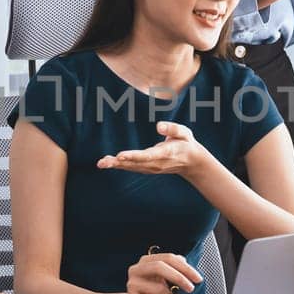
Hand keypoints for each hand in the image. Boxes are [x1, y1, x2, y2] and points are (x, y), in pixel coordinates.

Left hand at [97, 121, 212, 178]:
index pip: (147, 156)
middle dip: (118, 163)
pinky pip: (132, 167)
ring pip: (131, 167)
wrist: (191, 162)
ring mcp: (152, 168)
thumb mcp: (185, 133)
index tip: (120, 156)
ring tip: (101, 163)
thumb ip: (173, 129)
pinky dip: (120, 165)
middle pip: (135, 163)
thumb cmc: (186, 143)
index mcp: (165, 153)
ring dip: (116, 165)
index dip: (133, 156)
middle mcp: (156, 163)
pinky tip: (108, 162)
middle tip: (103, 163)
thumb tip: (159, 126)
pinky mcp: (148, 168)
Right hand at [120, 252, 201, 293]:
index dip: (185, 268)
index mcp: (146, 261)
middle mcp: (136, 270)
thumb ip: (174, 268)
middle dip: (178, 277)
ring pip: (158, 289)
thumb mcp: (164, 280)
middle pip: (159, 267)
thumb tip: (185, 261)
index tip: (199, 279)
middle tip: (192, 289)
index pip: (168, 258)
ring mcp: (132, 285)